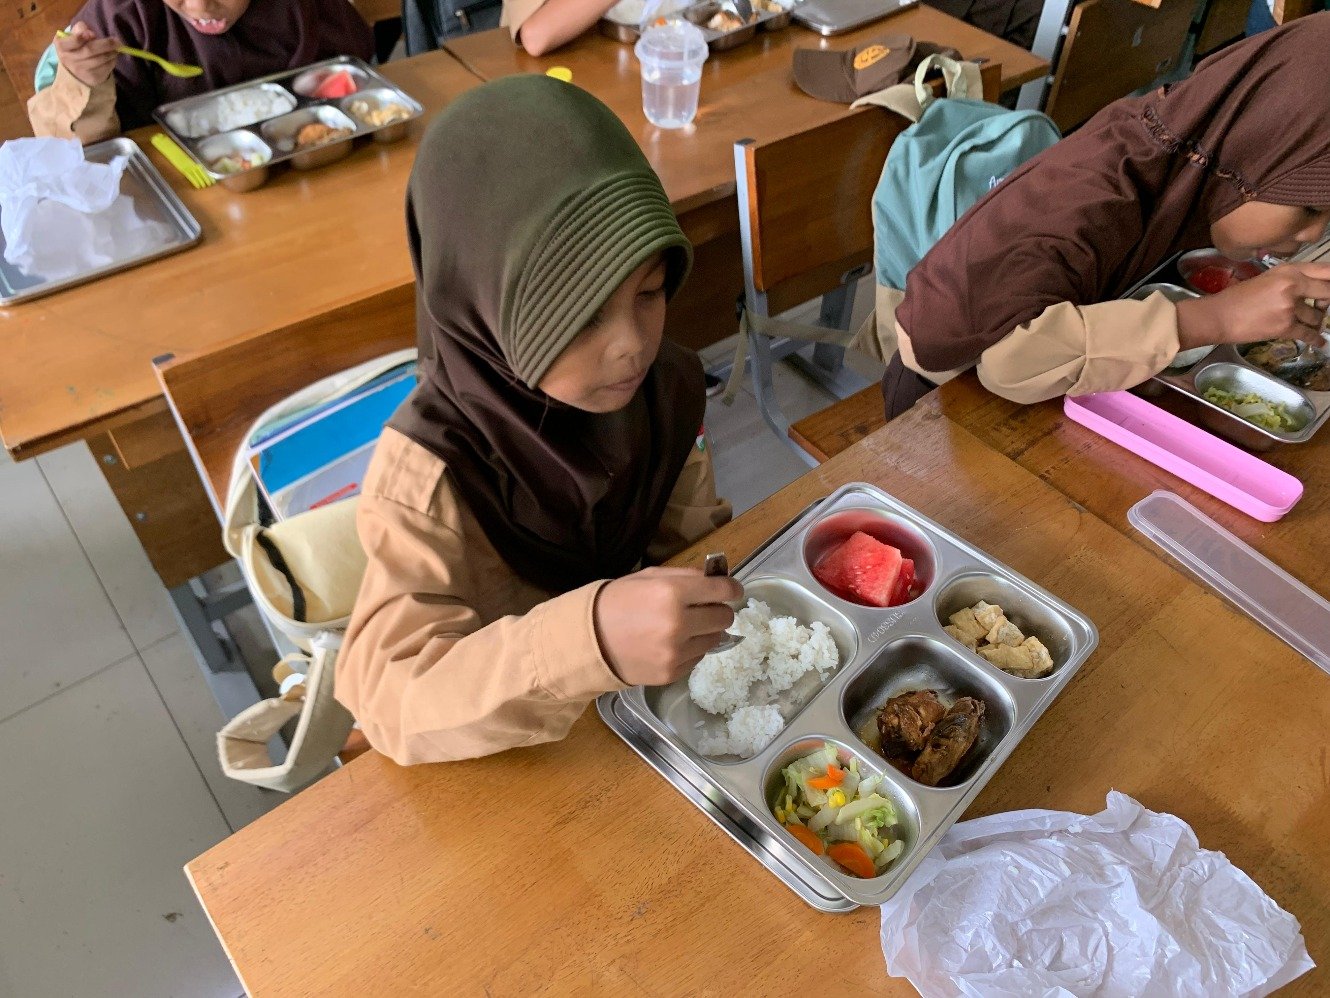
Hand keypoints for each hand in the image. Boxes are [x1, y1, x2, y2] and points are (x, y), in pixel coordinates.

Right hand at [56, 22, 120, 87]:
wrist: (76, 71)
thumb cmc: (77, 47)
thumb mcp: (74, 35)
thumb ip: (80, 30)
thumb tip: (90, 34)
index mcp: (62, 46)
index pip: (70, 42)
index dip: (80, 38)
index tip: (92, 34)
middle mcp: (69, 59)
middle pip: (89, 50)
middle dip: (105, 44)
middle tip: (117, 41)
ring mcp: (81, 71)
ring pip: (100, 60)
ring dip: (111, 53)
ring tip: (117, 48)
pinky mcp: (92, 78)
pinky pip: (106, 68)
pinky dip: (112, 61)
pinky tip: (113, 57)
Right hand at [594, 567, 742, 686]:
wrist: (588, 640)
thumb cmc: (617, 602)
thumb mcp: (648, 577)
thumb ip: (684, 576)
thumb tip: (715, 579)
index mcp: (672, 593)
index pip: (722, 590)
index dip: (732, 589)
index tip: (733, 590)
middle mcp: (679, 624)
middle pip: (724, 618)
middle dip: (718, 611)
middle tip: (705, 609)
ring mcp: (676, 652)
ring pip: (714, 640)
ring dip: (706, 632)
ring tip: (685, 628)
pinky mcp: (672, 673)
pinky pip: (697, 658)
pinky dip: (690, 650)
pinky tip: (671, 644)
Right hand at [1176, 263, 1329, 348]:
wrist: (1218, 317)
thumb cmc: (1237, 297)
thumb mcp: (1267, 278)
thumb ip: (1292, 279)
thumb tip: (1316, 290)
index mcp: (1288, 271)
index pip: (1326, 271)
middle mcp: (1292, 286)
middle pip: (1329, 293)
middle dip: (1328, 302)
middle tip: (1323, 306)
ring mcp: (1290, 307)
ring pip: (1317, 317)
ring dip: (1315, 322)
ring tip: (1307, 323)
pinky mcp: (1285, 327)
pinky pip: (1308, 334)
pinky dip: (1316, 339)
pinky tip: (1320, 342)